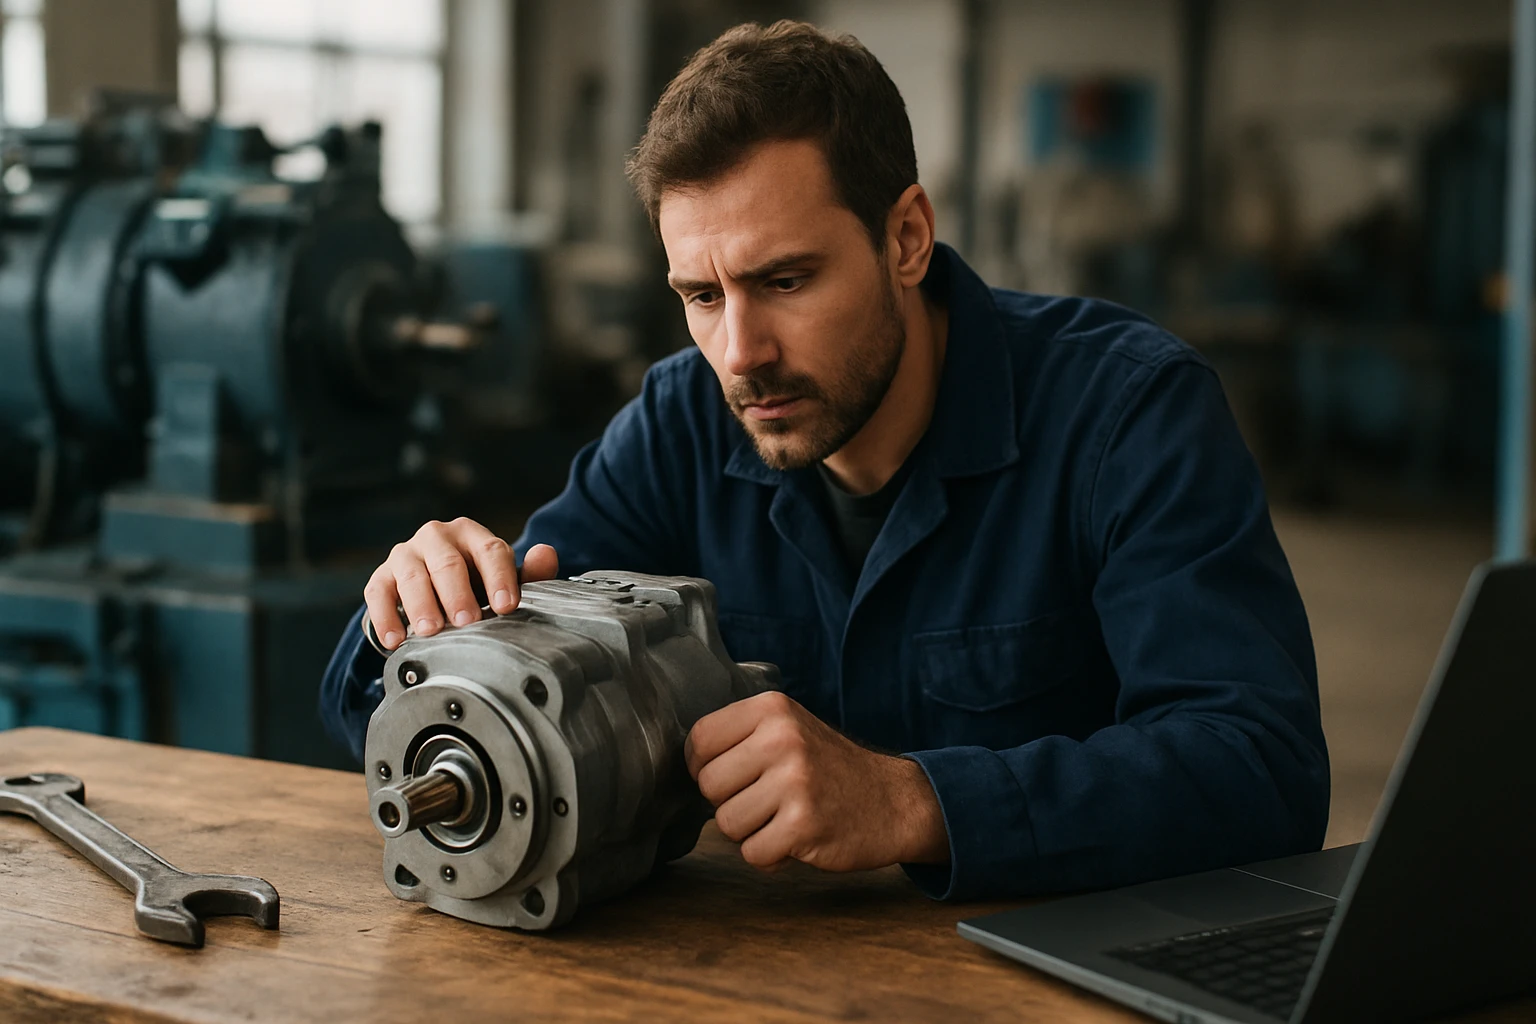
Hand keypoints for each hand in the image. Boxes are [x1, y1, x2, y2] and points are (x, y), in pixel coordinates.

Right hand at [363, 517, 559, 649]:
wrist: (433, 589)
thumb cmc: (474, 584)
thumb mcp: (502, 580)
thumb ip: (528, 574)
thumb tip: (547, 554)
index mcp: (472, 534)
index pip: (490, 550)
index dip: (499, 578)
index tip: (506, 606)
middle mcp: (437, 537)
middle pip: (448, 563)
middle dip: (457, 594)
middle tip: (466, 621)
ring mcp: (406, 554)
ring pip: (413, 576)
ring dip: (422, 605)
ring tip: (431, 631)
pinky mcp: (381, 576)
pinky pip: (379, 593)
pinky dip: (385, 617)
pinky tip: (396, 639)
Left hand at [685, 691, 949, 871]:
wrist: (893, 800)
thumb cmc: (829, 768)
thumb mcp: (789, 728)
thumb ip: (739, 736)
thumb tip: (682, 765)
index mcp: (772, 709)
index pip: (699, 740)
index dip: (706, 768)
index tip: (733, 776)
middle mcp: (782, 738)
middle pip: (709, 786)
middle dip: (731, 803)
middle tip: (767, 800)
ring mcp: (794, 781)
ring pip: (727, 824)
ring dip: (751, 832)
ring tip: (784, 818)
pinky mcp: (803, 825)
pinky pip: (753, 854)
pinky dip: (771, 856)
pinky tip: (797, 839)